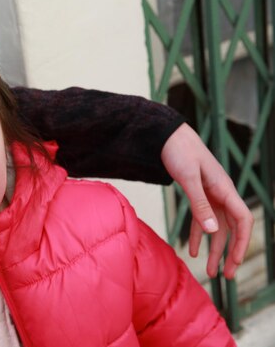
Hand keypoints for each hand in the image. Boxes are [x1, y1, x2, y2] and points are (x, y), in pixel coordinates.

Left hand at [161, 123, 253, 278]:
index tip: (235, 261)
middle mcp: (221, 193)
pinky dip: (198, 235)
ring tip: (210, 271)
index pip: (243, 220)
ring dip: (214, 249)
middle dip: (229, 252)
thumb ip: (200, 203)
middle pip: (231, 228)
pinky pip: (202, 220)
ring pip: (216, 227)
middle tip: (225, 276)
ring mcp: (210, 194)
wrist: (167, 135)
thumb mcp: (188, 177)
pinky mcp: (197, 194)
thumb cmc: (180, 151)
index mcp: (224, 188)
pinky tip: (193, 251)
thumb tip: (213, 230)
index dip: (241, 241)